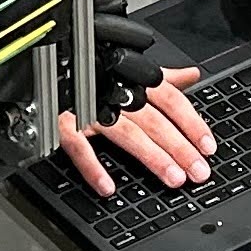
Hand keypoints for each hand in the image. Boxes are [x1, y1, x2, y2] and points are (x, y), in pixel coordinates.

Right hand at [57, 67, 210, 194]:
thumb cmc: (88, 68)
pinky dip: (92, 166)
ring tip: (172, 178)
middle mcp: (112, 90)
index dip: (191, 123)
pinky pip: (77, 145)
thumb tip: (191, 75)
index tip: (208, 147)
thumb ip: (160, 76)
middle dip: (179, 146)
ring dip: (152, 157)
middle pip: (153, 119)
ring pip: (125, 132)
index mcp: (131, 77)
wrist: (42, 63)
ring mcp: (86, 105)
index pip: (169, 99)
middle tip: (198, 171)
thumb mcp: (127, 67)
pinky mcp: (60, 119)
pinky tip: (108, 186)